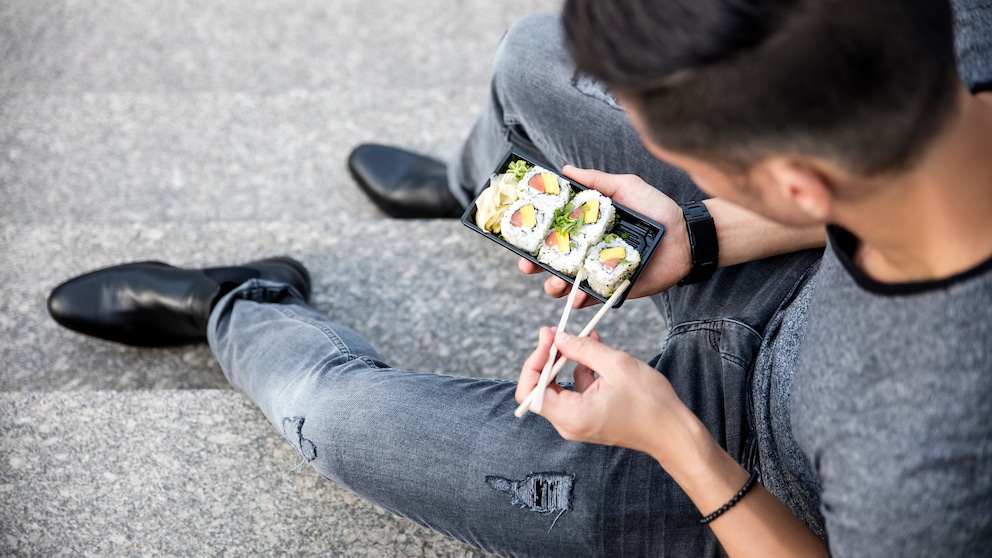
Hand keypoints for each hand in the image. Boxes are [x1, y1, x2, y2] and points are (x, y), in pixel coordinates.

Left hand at [516, 327, 690, 461]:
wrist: (673, 433)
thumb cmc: (650, 404)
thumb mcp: (616, 364)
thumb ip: (581, 349)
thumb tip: (558, 338)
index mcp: (571, 416)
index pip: (529, 392)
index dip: (533, 362)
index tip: (548, 339)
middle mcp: (569, 424)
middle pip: (540, 389)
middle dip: (548, 357)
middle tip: (558, 332)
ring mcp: (578, 424)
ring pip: (558, 388)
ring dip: (566, 361)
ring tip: (584, 337)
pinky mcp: (588, 419)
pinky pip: (574, 392)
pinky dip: (580, 371)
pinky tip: (594, 352)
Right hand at [518, 166, 690, 306]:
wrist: (686, 237)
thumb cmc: (657, 209)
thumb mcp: (626, 187)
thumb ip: (597, 181)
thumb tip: (565, 170)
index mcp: (586, 228)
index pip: (552, 234)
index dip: (532, 237)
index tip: (517, 237)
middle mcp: (588, 250)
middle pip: (551, 261)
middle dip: (534, 265)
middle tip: (528, 266)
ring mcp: (598, 271)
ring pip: (565, 284)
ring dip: (554, 286)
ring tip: (556, 283)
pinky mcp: (613, 289)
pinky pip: (591, 299)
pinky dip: (580, 300)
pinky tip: (576, 297)